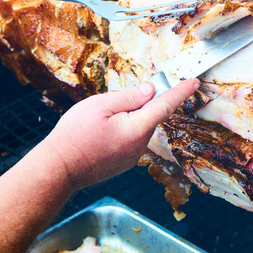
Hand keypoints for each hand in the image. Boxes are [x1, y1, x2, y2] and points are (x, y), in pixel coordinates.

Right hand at [40, 79, 199, 190]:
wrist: (58, 170)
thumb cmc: (74, 136)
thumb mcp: (99, 106)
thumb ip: (129, 97)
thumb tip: (151, 91)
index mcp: (137, 129)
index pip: (166, 105)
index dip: (181, 92)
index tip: (194, 82)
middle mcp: (140, 145)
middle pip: (148, 115)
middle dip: (136, 104)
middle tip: (109, 104)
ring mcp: (132, 156)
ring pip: (137, 127)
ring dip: (126, 119)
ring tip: (97, 124)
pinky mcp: (124, 162)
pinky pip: (129, 139)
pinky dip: (120, 131)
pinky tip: (99, 134)